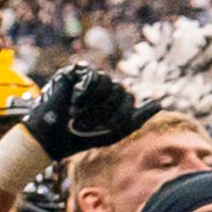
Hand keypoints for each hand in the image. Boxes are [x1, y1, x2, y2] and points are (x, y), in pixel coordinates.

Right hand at [16, 65, 156, 160]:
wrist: (51, 137)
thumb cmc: (80, 138)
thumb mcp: (115, 132)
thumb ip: (137, 118)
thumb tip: (160, 103)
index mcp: (114, 100)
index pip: (129, 99)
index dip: (118, 115)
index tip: (101, 129)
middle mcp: (103, 88)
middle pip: (120, 90)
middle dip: (105, 110)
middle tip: (85, 123)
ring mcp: (88, 79)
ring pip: (107, 81)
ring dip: (93, 103)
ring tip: (77, 114)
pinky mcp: (73, 73)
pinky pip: (91, 76)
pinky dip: (84, 92)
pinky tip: (73, 102)